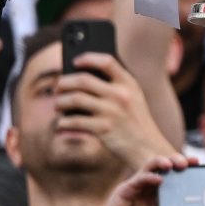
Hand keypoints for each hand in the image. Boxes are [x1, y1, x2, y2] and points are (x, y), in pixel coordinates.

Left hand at [53, 52, 167, 168]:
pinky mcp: (103, 129)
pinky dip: (63, 122)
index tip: (75, 61)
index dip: (88, 58)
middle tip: (58, 87)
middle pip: (83, 80)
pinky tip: (62, 123)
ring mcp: (111, 112)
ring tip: (58, 105)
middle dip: (65, 82)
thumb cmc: (134, 121)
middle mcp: (120, 95)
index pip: (106, 62)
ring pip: (75, 99)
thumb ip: (114, 85)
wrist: (146, 147)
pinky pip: (74, 121)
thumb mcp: (132, 98)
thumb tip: (78, 78)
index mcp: (128, 83)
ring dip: (61, 102)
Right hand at [88, 156, 195, 205]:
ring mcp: (139, 187)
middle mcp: (152, 187)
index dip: (187, 166)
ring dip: (163, 161)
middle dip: (178, 160)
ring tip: (172, 165)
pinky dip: (149, 177)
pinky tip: (158, 180)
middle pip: (166, 165)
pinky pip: (139, 179)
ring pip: (151, 165)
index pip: (177, 174)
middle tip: (189, 163)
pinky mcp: (125, 191)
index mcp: (163, 194)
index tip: (198, 163)